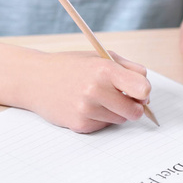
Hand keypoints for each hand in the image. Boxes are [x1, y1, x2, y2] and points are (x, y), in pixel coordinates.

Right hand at [16, 50, 150, 132]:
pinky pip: (103, 126)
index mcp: (104, 70)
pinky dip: (100, 118)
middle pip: (135, 111)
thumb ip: (129, 69)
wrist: (35, 79)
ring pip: (120, 120)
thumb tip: (147, 92)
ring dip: (115, 112)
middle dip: (133, 107)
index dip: (144, 92)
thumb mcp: (100, 57)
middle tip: (122, 98)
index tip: (139, 92)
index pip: (143, 89)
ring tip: (97, 99)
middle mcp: (95, 90)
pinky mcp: (80, 125)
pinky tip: (84, 106)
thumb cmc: (70, 66)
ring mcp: (86, 110)